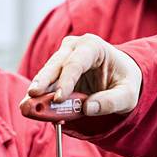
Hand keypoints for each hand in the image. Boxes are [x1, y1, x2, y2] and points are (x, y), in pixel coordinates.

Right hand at [21, 34, 142, 118]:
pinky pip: (46, 85)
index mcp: (93, 46)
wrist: (120, 76)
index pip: (76, 63)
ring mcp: (62, 57)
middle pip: (55, 64)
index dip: (65, 81)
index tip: (58, 99)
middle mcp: (74, 47)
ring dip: (39, 92)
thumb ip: (111, 102)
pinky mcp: (56, 71)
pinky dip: (42, 98)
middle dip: (43, 81)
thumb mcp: (128, 94)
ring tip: (29, 107)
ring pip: (47, 74)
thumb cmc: (124, 82)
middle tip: (32, 96)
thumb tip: (87, 108)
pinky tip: (38, 110)